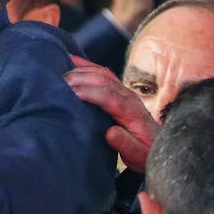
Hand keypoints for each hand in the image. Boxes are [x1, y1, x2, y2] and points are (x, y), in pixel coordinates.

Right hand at [65, 55, 156, 171]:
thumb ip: (125, 144)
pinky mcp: (118, 89)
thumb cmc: (143, 152)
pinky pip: (102, 72)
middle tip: (58, 82)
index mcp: (131, 112)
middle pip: (103, 80)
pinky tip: (71, 59)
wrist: (155, 146)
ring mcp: (123, 90)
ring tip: (58, 72)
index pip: (109, 97)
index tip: (71, 93)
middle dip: (80, 78)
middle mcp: (128, 96)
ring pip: (101, 73)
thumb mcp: (136, 154)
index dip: (90, 93)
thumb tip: (110, 133)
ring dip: (80, 70)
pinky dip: (86, 64)